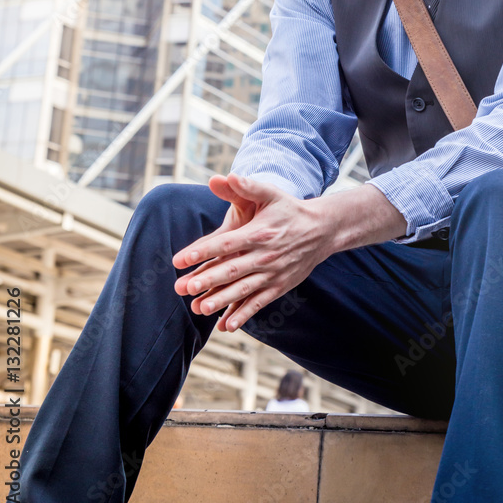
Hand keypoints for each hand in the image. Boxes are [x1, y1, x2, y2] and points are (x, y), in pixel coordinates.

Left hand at [172, 174, 331, 331]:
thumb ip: (246, 186)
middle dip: (207, 280)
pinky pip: (259, 303)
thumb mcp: (270, 193)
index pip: (226, 243)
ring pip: (243, 289)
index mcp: (259, 232)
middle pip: (232, 269)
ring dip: (222, 300)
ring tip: (201, 308)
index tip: (180, 259)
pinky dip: (243, 314)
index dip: (202, 251)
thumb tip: (224, 176)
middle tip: (184, 288)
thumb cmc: (290, 210)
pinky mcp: (279, 286)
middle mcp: (265, 255)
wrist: (322, 230)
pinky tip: (226, 325)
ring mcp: (273, 273)